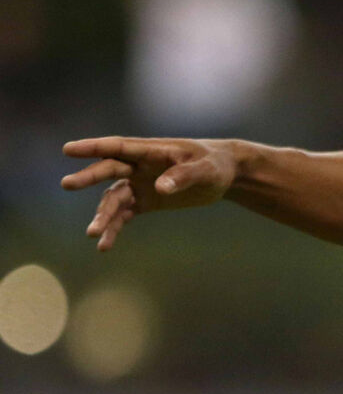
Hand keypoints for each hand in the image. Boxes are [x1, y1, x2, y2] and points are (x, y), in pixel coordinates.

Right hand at [61, 137, 237, 250]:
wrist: (225, 176)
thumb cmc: (215, 165)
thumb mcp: (205, 169)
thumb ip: (184, 176)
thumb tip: (159, 187)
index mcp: (152, 151)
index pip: (118, 147)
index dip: (94, 147)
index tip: (68, 149)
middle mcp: (140, 166)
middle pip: (109, 170)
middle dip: (88, 177)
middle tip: (67, 184)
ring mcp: (140, 184)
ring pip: (114, 199)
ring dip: (103, 215)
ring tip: (93, 234)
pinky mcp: (146, 201)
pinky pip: (124, 215)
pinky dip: (113, 229)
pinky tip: (104, 246)